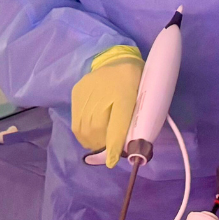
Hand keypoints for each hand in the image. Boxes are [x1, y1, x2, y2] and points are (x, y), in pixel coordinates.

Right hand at [71, 48, 143, 167]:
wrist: (117, 58)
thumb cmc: (135, 80)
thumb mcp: (142, 97)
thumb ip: (137, 117)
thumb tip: (134, 142)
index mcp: (125, 94)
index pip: (118, 125)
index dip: (114, 145)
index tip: (113, 161)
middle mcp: (103, 94)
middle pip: (97, 130)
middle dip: (102, 144)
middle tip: (109, 151)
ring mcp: (87, 93)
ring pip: (84, 128)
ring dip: (91, 140)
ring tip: (99, 144)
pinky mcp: (77, 93)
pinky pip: (76, 120)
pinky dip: (83, 132)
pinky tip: (90, 133)